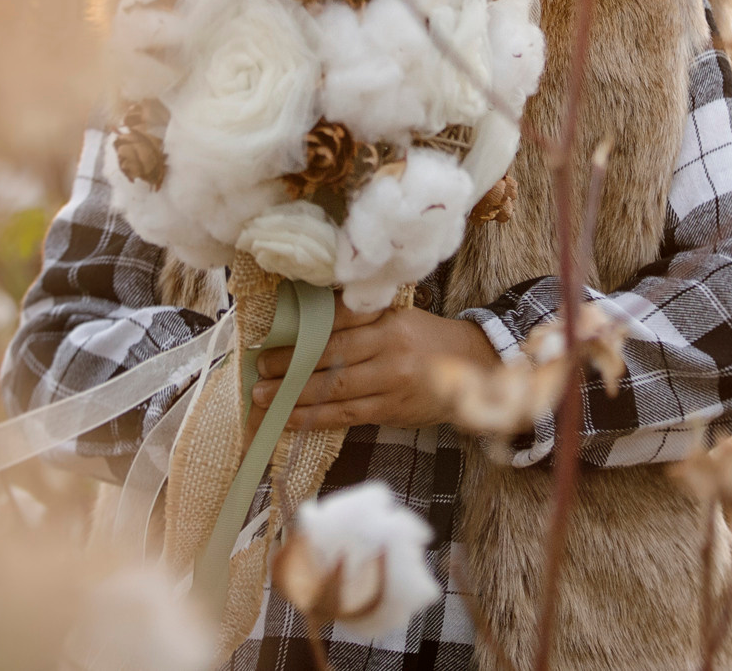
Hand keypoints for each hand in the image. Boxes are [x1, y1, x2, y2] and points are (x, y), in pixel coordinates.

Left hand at [252, 299, 500, 431]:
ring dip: (294, 397)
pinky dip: (316, 418)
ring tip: (263, 397)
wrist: (472, 368)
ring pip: (335, 393)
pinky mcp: (391, 412)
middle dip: (290, 365)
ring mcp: (391, 386)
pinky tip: (291, 418)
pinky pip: (347, 416)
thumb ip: (362, 316)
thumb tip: (310, 314)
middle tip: (259, 368)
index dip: (306, 329)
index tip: (274, 332)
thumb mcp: (399, 315)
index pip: (341, 321)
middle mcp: (391, 353)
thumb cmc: (426, 337)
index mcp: (390, 322)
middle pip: (331, 359)